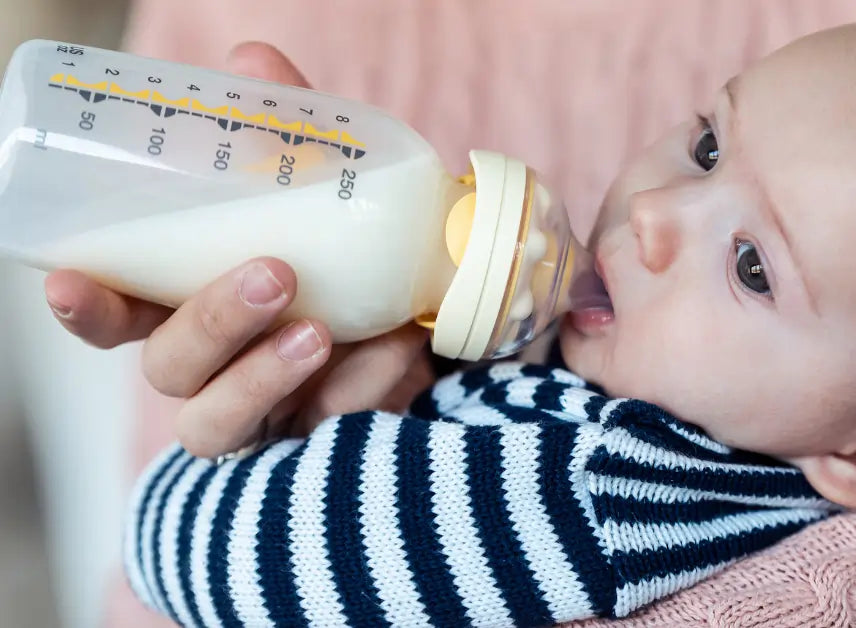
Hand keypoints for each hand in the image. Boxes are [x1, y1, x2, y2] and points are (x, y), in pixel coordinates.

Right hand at [44, 43, 434, 457]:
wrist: (436, 308)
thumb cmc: (346, 248)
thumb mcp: (320, 185)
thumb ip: (285, 130)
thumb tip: (253, 60)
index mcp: (187, 303)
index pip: (115, 316)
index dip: (88, 306)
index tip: (72, 283)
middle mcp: (213, 366)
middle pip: (170, 368)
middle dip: (211, 323)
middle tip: (273, 274)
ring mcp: (266, 409)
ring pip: (222, 422)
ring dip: (267, 374)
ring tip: (323, 331)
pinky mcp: (323, 438)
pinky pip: (327, 429)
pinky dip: (364, 385)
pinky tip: (400, 346)